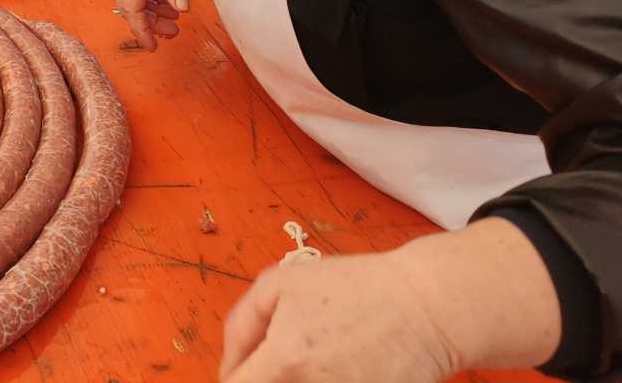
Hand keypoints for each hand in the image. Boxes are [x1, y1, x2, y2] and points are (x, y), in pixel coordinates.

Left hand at [221, 251, 455, 382]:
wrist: (425, 307)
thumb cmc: (354, 288)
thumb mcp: (281, 283)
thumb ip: (242, 325)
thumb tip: (230, 368)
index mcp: (285, 360)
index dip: (235, 380)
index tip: (244, 372)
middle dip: (266, 380)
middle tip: (281, 361)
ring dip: (295, 382)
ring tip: (315, 360)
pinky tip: (341, 369)